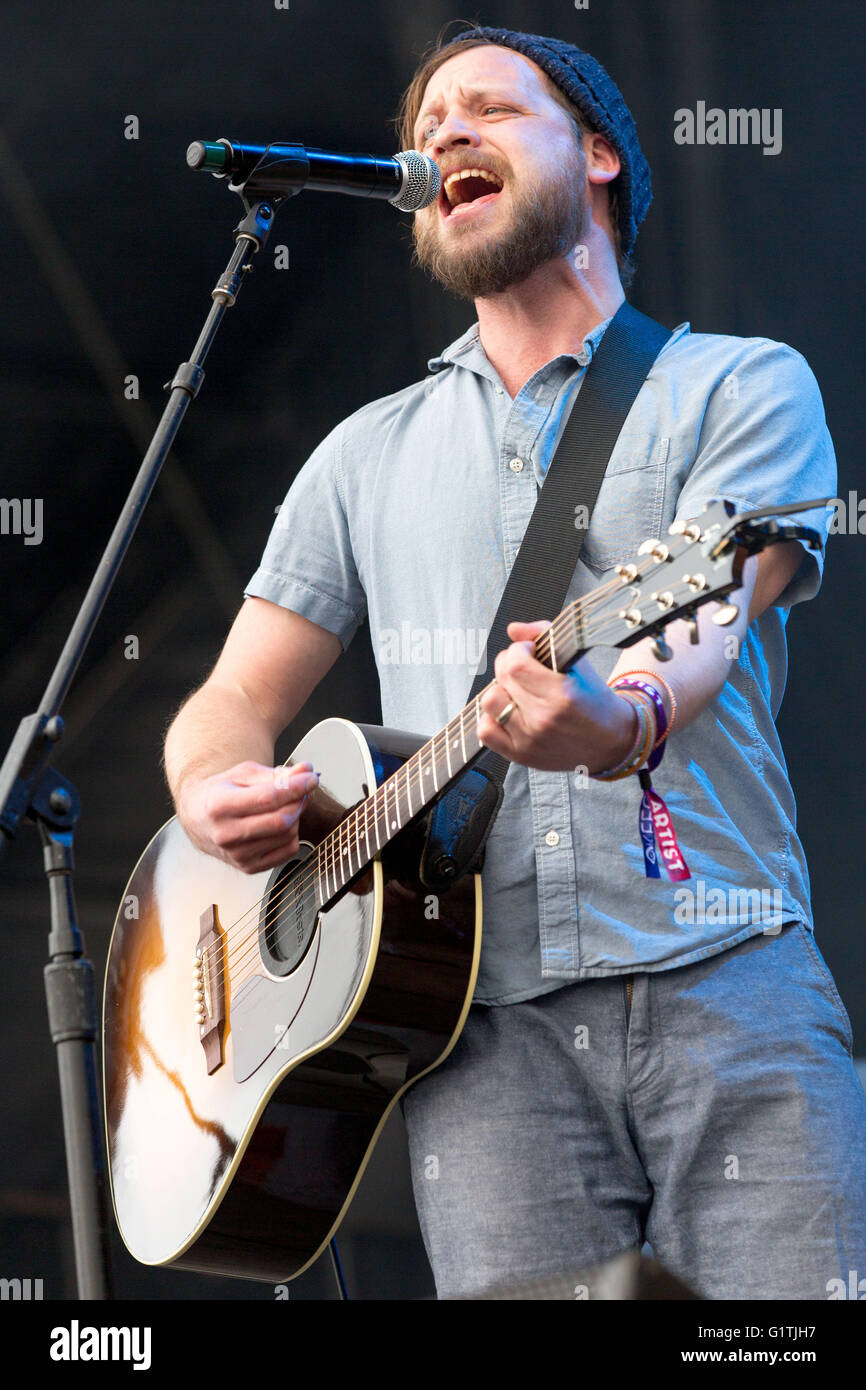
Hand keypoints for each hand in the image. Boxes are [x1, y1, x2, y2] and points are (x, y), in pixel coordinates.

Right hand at [177, 760, 318, 873]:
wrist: (197, 818)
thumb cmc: (221, 792)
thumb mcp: (243, 774)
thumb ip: (276, 774)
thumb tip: (306, 771)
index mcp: (219, 806)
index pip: (268, 798)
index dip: (296, 787)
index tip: (311, 778)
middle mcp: (226, 834)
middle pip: (280, 820)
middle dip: (300, 801)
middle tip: (304, 789)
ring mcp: (237, 855)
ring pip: (287, 835)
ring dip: (296, 817)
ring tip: (285, 805)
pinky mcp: (248, 868)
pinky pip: (288, 851)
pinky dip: (292, 834)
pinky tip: (280, 824)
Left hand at [477, 620, 636, 772]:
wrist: (610, 741)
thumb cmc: (594, 701)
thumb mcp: (578, 663)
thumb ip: (544, 636)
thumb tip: (514, 629)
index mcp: (561, 696)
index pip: (516, 664)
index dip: (518, 650)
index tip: (528, 650)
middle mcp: (543, 720)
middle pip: (503, 679)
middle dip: (509, 664)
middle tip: (523, 667)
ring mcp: (529, 739)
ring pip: (490, 702)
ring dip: (499, 690)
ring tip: (515, 690)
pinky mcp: (520, 754)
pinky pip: (486, 732)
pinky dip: (491, 718)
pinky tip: (509, 711)